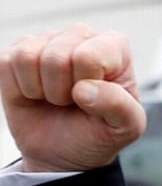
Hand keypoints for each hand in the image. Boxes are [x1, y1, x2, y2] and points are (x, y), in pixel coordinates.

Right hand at [0, 23, 145, 171]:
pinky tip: (36, 94)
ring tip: (56, 98)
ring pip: (28, 57)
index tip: (94, 100)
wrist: (64, 150)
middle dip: (60, 92)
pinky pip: (5, 63)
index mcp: (116, 47)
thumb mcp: (126, 128)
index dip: (86, 88)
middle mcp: (82, 34)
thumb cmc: (100, 131)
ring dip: (39, 90)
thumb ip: (120, 108)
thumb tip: (83, 89)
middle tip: (72, 102)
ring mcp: (48, 39)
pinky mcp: (19, 50)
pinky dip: (17, 89)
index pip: (88, 57)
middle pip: (56, 57)